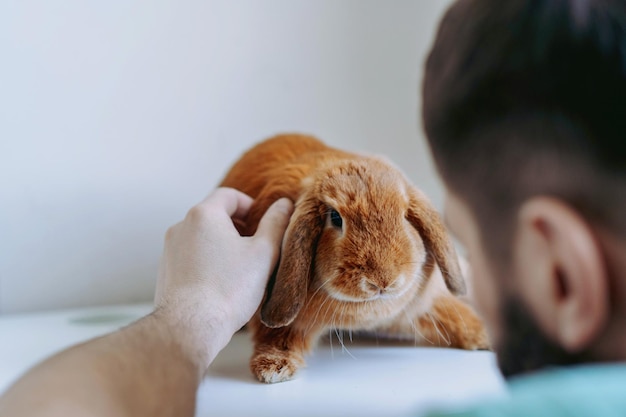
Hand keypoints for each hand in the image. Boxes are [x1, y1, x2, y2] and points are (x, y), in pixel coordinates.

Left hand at [154, 187, 292, 368]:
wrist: (190, 328)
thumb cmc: (229, 289)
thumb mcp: (263, 253)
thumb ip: (275, 224)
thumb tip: (283, 204)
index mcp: (204, 214)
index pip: (228, 195)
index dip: (250, 205)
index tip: (262, 223)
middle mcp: (181, 226)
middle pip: (213, 215)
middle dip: (237, 226)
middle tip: (256, 245)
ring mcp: (169, 249)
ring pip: (201, 236)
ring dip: (221, 244)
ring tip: (240, 267)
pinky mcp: (165, 270)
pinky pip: (190, 256)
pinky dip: (207, 260)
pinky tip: (221, 283)